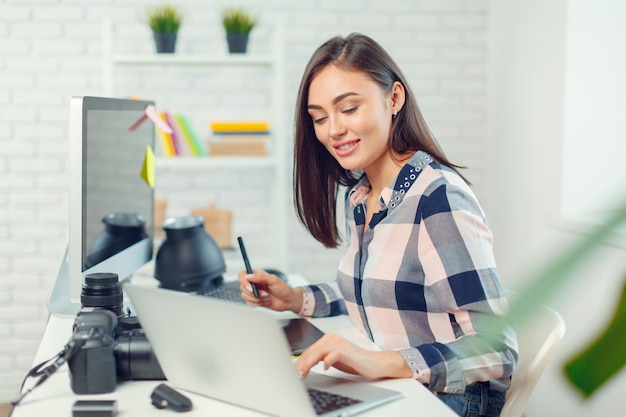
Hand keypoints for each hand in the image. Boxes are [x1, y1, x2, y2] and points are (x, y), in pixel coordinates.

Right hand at [237, 269, 302, 312]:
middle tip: (265, 293)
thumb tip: (249, 276)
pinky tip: (265, 301)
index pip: (242, 274)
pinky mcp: (255, 300)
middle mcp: (254, 282)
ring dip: (256, 299)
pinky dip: (257, 303)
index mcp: (257, 274)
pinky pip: (249, 303)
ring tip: (267, 297)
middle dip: (253, 292)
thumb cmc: (283, 289)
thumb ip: (261, 277)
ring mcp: (254, 292)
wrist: (288, 301)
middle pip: (242, 286)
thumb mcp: (274, 280)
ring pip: (245, 296)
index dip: (244, 281)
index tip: (251, 287)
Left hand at [295, 333, 412, 379]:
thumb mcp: (334, 359)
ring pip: (318, 352)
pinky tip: (324, 368)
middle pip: (311, 351)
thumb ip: (321, 358)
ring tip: (303, 373)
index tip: (293, 371)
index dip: (299, 361)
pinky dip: (326, 362)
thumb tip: (305, 365)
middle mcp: (332, 338)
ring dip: (308, 364)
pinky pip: (332, 355)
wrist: (375, 363)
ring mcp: (339, 343)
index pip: (309, 350)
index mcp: (328, 338)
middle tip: (294, 375)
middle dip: (301, 364)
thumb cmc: (355, 361)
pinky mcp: (346, 350)